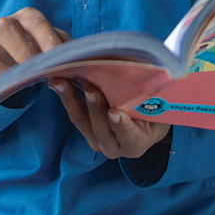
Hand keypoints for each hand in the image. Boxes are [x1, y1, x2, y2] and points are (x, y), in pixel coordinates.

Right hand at [0, 7, 69, 90]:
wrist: (15, 64)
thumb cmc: (41, 55)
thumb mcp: (57, 51)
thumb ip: (68, 53)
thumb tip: (82, 62)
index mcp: (26, 18)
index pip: (34, 19)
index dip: (45, 36)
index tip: (54, 56)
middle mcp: (2, 25)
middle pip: (4, 27)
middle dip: (20, 50)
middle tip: (33, 70)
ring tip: (13, 84)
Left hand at [49, 80, 170, 159]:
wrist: (145, 118)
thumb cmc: (154, 109)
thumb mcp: (157, 104)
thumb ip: (148, 93)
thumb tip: (141, 67)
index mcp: (137, 142)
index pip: (130, 137)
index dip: (123, 126)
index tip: (116, 112)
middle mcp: (115, 146)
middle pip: (102, 130)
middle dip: (95, 109)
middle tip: (91, 89)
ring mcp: (97, 139)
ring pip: (82, 121)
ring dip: (72, 100)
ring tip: (63, 81)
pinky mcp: (85, 128)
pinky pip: (75, 113)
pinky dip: (67, 96)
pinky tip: (57, 80)